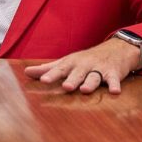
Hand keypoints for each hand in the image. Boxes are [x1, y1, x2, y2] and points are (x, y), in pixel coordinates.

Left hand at [24, 37, 141, 93]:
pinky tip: (115, 92)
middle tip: (66, 87)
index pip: (60, 69)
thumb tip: (26, 72)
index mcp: (71, 64)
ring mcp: (99, 69)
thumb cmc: (85, 60)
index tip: (43, 80)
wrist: (116, 49)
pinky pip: (115, 80)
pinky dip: (115, 85)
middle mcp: (84, 66)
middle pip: (77, 74)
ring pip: (94, 76)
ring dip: (90, 83)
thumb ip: (48, 69)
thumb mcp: (66, 62)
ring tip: (85, 90)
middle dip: (72, 80)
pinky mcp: (114, 73)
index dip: (51, 75)